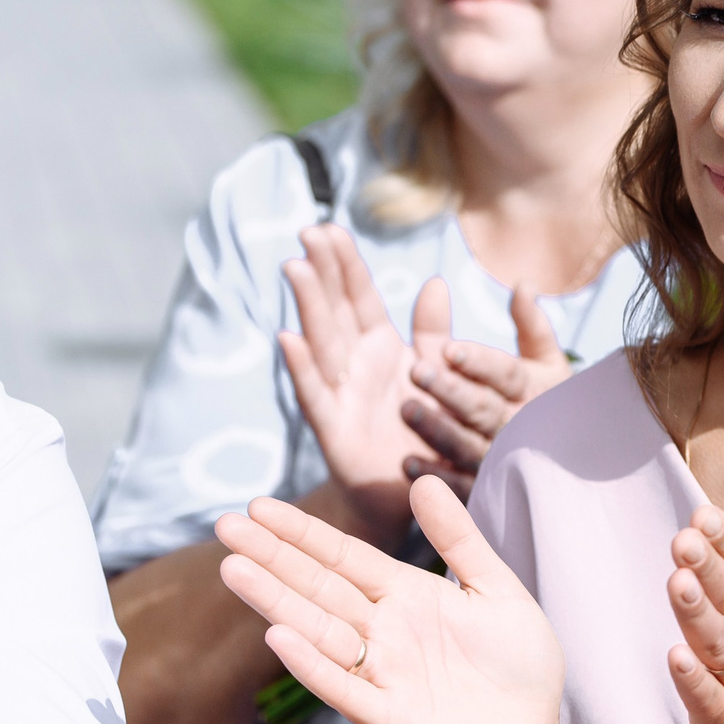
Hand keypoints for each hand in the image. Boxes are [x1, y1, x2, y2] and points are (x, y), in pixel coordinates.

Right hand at [214, 478, 566, 723]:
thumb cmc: (518, 662)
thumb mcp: (496, 589)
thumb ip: (459, 540)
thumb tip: (425, 481)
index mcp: (407, 596)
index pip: (345, 558)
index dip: (304, 533)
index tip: (257, 506)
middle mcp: (384, 631)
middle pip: (319, 588)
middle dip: (273, 558)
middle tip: (225, 526)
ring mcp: (382, 673)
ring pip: (319, 632)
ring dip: (277, 602)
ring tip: (234, 569)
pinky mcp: (390, 716)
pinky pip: (344, 688)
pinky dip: (313, 665)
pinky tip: (279, 637)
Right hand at [280, 226, 433, 545]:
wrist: (410, 496)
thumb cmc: (422, 434)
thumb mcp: (437, 375)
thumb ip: (434, 332)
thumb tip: (435, 282)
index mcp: (380, 350)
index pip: (359, 298)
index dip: (344, 264)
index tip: (330, 227)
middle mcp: (355, 366)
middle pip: (335, 310)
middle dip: (322, 271)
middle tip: (308, 230)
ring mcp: (340, 394)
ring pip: (321, 342)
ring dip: (307, 306)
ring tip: (294, 267)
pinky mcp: (334, 428)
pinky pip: (316, 393)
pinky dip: (301, 366)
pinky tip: (287, 338)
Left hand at [401, 281, 575, 497]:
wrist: (571, 471)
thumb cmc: (550, 405)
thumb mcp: (548, 365)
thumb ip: (533, 327)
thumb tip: (523, 284)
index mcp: (535, 390)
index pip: (507, 373)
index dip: (481, 362)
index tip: (451, 349)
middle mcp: (521, 426)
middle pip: (484, 408)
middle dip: (451, 391)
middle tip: (417, 371)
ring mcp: (506, 461)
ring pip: (469, 446)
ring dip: (438, 430)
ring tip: (407, 410)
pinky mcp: (491, 492)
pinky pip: (463, 487)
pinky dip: (436, 477)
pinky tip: (409, 464)